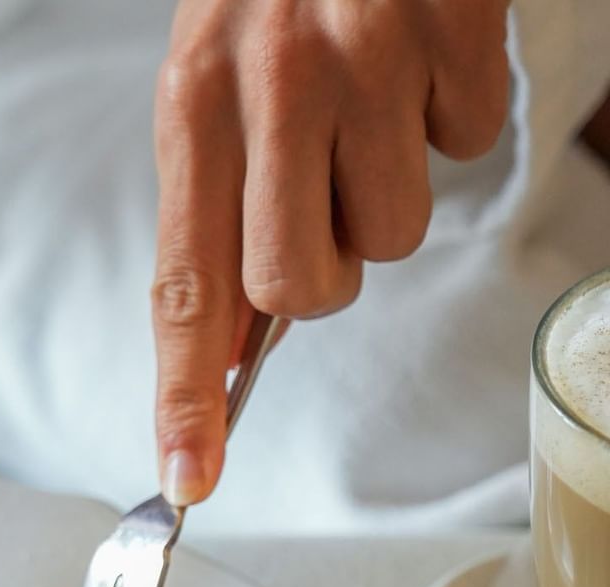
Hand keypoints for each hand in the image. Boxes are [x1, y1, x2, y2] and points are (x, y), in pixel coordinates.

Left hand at [150, 0, 509, 504]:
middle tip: (318, 193)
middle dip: (320, 273)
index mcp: (191, 104)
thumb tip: (227, 343)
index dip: (186, 391)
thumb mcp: (211, 79)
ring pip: (390, 234)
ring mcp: (369, 65)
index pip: (184, 283)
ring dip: (384, 192)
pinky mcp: (455, 40)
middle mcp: (272, 90)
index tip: (188, 476)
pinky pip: (467, 148)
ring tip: (366, 105)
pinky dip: (449, 120)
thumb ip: (214, 205)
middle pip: (303, 288)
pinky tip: (418, 62)